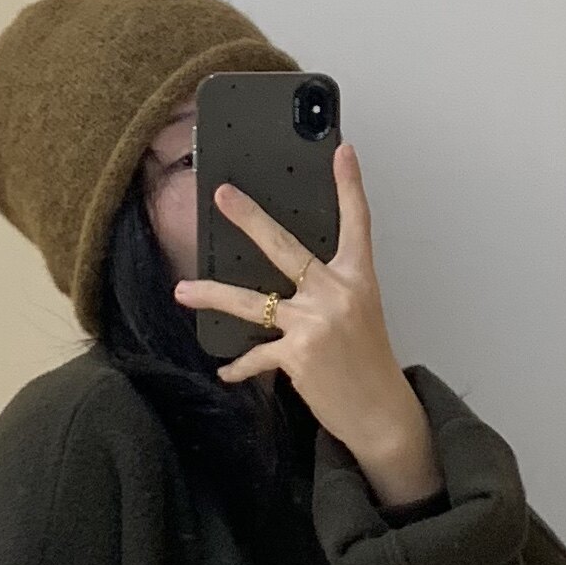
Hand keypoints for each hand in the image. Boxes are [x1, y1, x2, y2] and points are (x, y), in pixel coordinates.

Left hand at [176, 141, 444, 509]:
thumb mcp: (359, 315)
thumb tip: (291, 281)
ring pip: (252, 302)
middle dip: (250, 218)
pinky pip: (257, 355)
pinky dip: (240, 366)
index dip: (350, 186)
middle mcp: (336, 293)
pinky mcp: (298, 354)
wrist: (381, 411)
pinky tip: (226, 370)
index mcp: (357, 279)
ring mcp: (315, 322)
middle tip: (224, 196)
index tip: (343, 153)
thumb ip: (328, 291)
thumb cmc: (368, 362)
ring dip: (213, 295)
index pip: (356, 223)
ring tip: (183, 291)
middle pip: (284, 247)